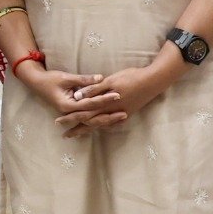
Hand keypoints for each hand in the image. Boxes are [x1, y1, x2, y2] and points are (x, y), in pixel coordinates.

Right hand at [16, 64, 126, 138]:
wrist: (36, 83)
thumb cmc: (50, 79)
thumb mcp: (66, 78)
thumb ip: (84, 80)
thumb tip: (101, 78)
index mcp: (67, 105)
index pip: (90, 104)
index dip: (104, 99)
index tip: (117, 95)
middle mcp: (70, 112)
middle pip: (92, 117)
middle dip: (109, 116)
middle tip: (125, 113)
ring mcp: (71, 113)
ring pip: (91, 120)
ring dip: (106, 120)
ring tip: (121, 119)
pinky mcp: (73, 110)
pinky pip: (88, 118)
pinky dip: (99, 120)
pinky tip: (111, 122)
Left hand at [56, 64, 172, 137]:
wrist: (153, 81)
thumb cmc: (131, 78)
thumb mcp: (111, 81)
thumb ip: (94, 89)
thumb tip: (77, 97)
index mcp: (105, 104)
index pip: (83, 113)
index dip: (71, 118)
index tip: (58, 122)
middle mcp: (111, 112)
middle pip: (90, 122)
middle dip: (77, 128)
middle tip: (65, 135)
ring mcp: (120, 114)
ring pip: (100, 124)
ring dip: (88, 129)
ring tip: (78, 134)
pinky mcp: (127, 112)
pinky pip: (111, 123)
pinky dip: (102, 126)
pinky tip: (100, 129)